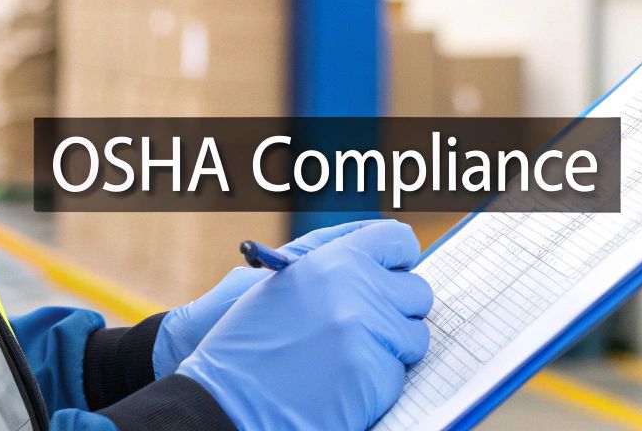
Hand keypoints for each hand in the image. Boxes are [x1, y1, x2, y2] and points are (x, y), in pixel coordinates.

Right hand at [176, 220, 432, 430]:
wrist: (225, 400)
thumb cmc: (248, 341)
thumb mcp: (283, 282)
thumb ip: (335, 263)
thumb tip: (385, 258)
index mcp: (335, 260)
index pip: (397, 240)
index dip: (397, 257)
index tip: (392, 271)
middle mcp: (358, 293)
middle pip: (416, 291)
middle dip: (397, 309)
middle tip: (369, 324)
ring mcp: (370, 337)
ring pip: (415, 336)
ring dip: (392, 347)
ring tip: (350, 357)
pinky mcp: (375, 379)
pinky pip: (401, 374)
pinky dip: (379, 381)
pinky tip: (344, 384)